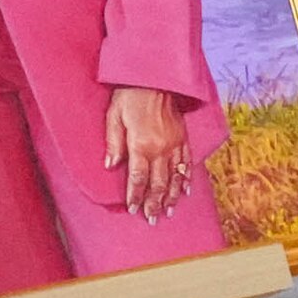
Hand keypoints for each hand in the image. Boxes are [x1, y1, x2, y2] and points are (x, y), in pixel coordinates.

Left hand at [103, 87, 191, 219]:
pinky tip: (184, 191)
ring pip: (174, 177)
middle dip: (154, 203)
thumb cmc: (130, 95)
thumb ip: (113, 142)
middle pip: (158, 183)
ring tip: (168, 212)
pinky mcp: (183, 138)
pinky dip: (186, 179)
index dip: (135, 196)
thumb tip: (110, 165)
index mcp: (141, 145)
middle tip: (153, 220)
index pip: (138, 178)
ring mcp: (175, 144)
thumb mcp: (114, 116)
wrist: (156, 77)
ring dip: (171, 196)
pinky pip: (186, 163)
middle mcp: (161, 148)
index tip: (133, 210)